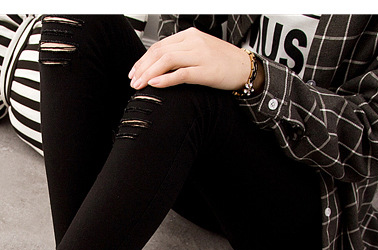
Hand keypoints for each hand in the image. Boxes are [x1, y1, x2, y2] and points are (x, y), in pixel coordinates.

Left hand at [128, 27, 254, 90]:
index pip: (159, 45)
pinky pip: (181, 73)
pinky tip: (155, 84)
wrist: (245, 68)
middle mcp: (193, 42)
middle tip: (133, 80)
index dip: (143, 59)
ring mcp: (199, 55)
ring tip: (139, 84)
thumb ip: (181, 54)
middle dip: (142, 67)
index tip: (134, 71)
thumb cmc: (223, 62)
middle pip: (159, 52)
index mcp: (190, 36)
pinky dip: (165, 79)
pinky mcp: (205, 70)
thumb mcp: (199, 52)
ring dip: (149, 73)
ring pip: (167, 61)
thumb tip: (159, 65)